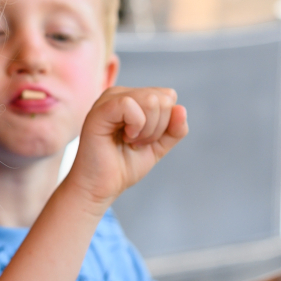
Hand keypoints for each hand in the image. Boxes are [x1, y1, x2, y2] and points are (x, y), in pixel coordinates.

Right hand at [61, 87, 188, 205]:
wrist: (100, 187)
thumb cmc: (124, 166)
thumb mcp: (159, 146)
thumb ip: (174, 129)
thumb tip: (181, 109)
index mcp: (134, 97)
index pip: (168, 96)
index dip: (166, 123)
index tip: (145, 140)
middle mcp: (121, 93)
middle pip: (163, 98)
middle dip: (158, 128)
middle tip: (136, 143)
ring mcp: (109, 99)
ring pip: (151, 100)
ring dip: (147, 130)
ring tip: (129, 141)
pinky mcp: (100, 110)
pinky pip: (130, 105)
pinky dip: (135, 127)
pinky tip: (123, 138)